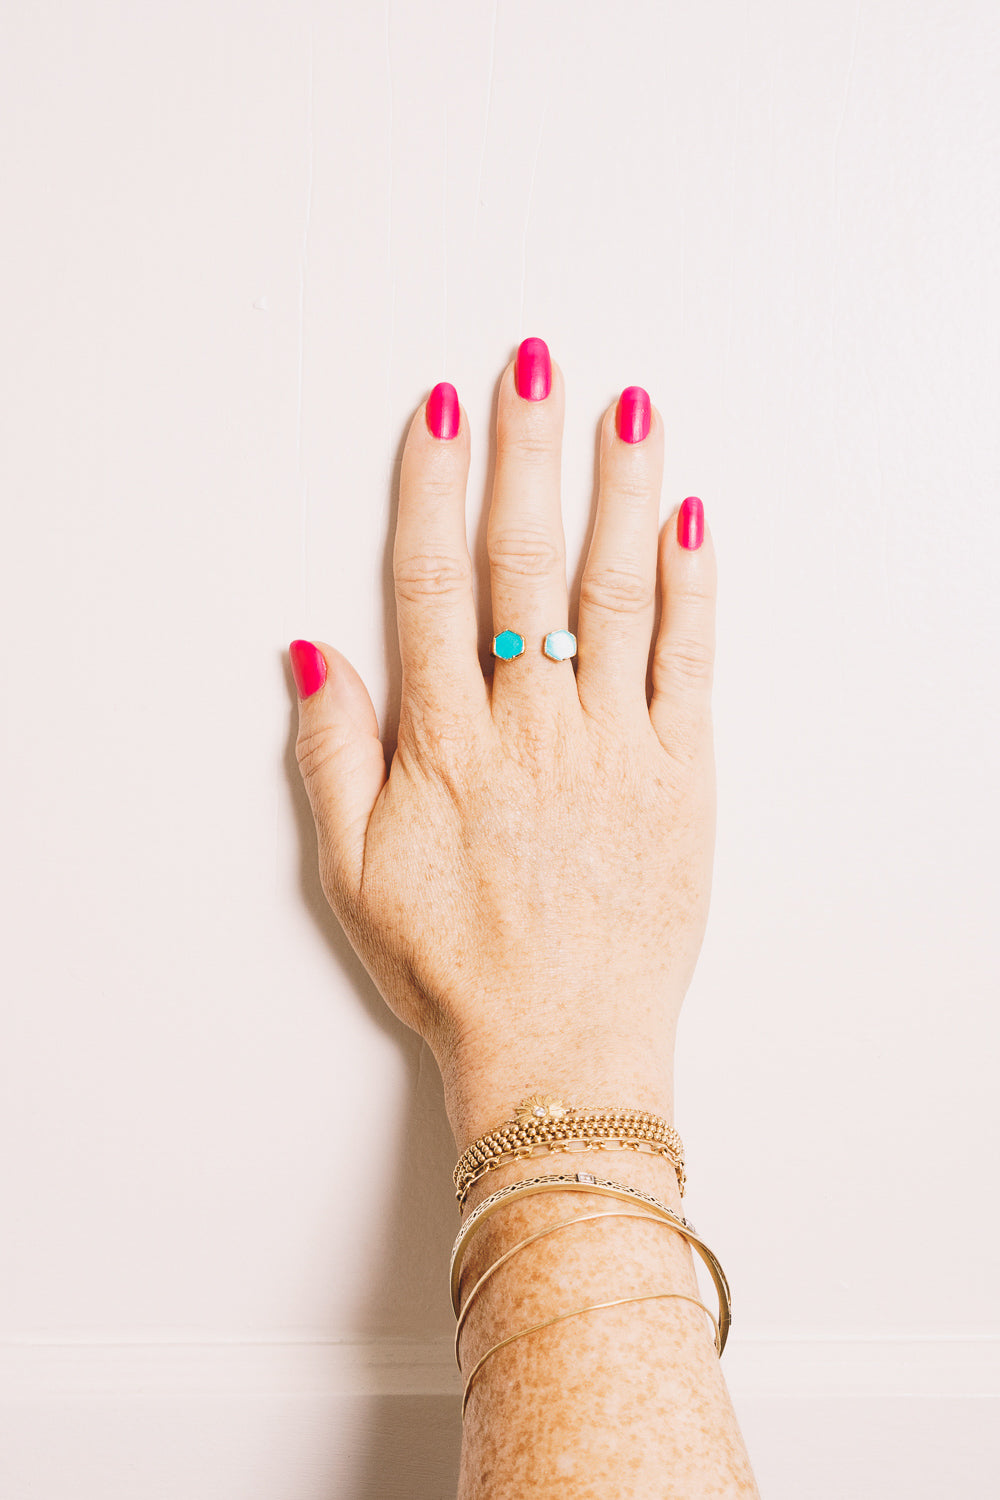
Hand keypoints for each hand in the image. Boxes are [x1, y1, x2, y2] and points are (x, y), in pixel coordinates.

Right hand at [289, 343, 715, 1149]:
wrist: (561, 1048)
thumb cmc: (454, 966)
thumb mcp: (352, 873)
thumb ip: (331, 755)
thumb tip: (312, 652)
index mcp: (447, 745)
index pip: (432, 586)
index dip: (433, 490)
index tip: (441, 414)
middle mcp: (531, 727)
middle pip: (525, 563)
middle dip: (529, 453)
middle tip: (533, 363)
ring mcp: (614, 745)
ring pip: (615, 593)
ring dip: (620, 492)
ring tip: (627, 408)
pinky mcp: (682, 775)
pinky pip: (691, 663)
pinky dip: (693, 588)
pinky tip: (691, 521)